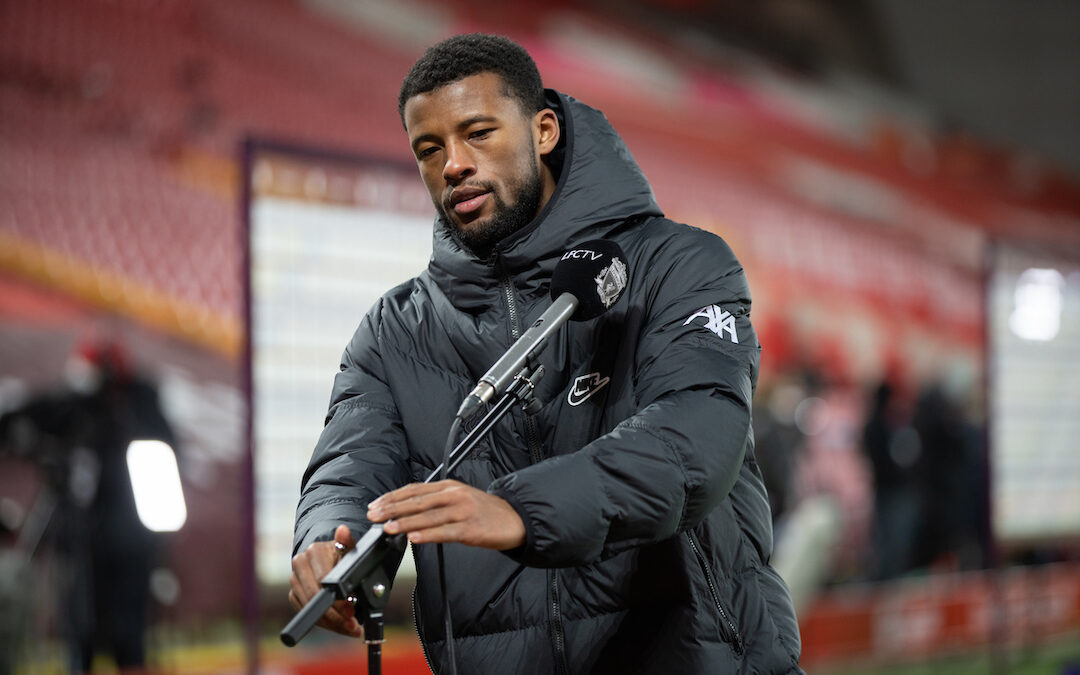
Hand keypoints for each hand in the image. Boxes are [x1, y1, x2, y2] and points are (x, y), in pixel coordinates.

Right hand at [288, 524, 363, 637]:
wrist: (330, 558)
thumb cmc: (343, 554)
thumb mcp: (350, 548)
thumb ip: (348, 542)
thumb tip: (343, 530)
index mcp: (313, 552)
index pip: (323, 581)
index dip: (338, 599)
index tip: (352, 611)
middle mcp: (299, 564)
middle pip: (314, 597)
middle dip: (336, 616)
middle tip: (353, 626)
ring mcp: (294, 580)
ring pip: (310, 608)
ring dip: (332, 623)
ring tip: (351, 628)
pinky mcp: (293, 594)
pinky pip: (306, 613)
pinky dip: (324, 622)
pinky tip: (339, 626)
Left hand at [367, 480, 524, 550]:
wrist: (514, 518)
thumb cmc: (484, 511)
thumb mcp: (459, 498)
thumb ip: (436, 502)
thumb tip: (406, 510)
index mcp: (449, 487)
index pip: (414, 490)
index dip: (393, 497)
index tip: (376, 505)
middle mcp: (454, 495)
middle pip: (417, 501)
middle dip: (392, 509)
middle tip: (374, 516)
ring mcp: (462, 512)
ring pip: (428, 517)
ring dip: (405, 522)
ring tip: (388, 527)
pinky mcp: (470, 529)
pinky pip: (444, 532)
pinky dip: (428, 534)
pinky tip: (414, 537)